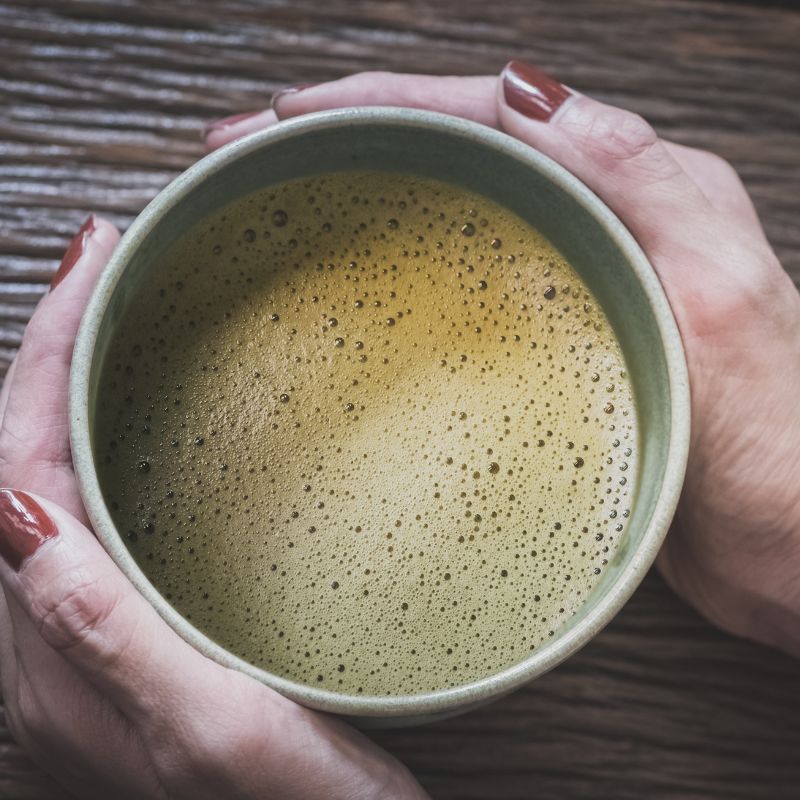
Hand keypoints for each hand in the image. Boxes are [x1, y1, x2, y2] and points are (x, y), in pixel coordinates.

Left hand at [0, 220, 426, 798]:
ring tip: (113, 316)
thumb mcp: (214, 734)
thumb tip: (19, 516)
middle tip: (103, 266)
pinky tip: (144, 417)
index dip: (45, 361)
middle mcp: (54, 641)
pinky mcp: (134, 634)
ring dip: (73, 388)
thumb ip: (108, 637)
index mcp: (56, 655)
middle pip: (22, 461)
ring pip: (55, 481)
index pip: (17, 473)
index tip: (95, 268)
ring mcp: (92, 635)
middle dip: (51, 352)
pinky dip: (108, 440)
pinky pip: (96, 512)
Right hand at [205, 61, 799, 656]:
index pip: (484, 111)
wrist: (799, 548)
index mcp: (636, 190)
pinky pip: (461, 302)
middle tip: (253, 161)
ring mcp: (569, 294)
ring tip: (279, 216)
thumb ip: (636, 183)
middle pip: (451, 157)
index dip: (375, 104)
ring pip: (447, 224)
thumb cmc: (784, 444)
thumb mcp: (719, 293)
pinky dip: (398, 293)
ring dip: (361, 213)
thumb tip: (529, 89)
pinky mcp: (553, 356)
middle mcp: (599, 228)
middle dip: (346, 145)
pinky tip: (352, 310)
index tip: (282, 118)